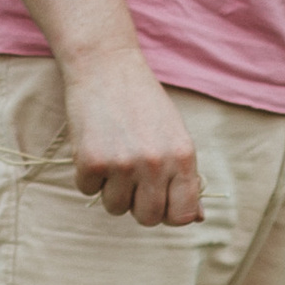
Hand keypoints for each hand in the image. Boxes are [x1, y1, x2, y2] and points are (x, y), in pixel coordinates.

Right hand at [62, 48, 203, 224]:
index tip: (158, 200)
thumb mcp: (175, 134)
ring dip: (110, 189)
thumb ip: (185, 177)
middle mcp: (156, 163)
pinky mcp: (91, 161)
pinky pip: (87, 190)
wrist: (105, 65)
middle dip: (137, 204)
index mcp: (183, 157)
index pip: (182, 215)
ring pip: (114, 208)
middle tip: (131, 177)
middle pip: (147, 218)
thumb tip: (197, 218)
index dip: (168, 213)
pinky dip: (87, 174)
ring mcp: (122, 164)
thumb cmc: (143, 102)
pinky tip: (95, 145)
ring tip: (113, 156)